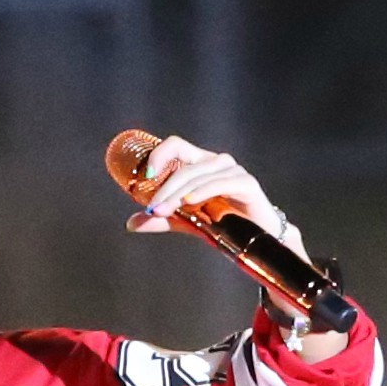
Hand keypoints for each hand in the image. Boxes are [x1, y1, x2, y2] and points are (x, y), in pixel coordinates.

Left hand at [122, 135, 309, 256]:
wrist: (255, 240)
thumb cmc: (222, 224)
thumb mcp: (187, 221)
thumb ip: (162, 219)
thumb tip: (131, 223)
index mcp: (200, 163)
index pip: (176, 145)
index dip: (159, 155)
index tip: (145, 175)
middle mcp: (216, 162)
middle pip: (184, 164)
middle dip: (164, 188)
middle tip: (152, 208)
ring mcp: (232, 170)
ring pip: (198, 175)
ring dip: (177, 194)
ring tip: (162, 211)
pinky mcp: (247, 183)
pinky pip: (221, 183)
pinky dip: (203, 190)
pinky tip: (190, 200)